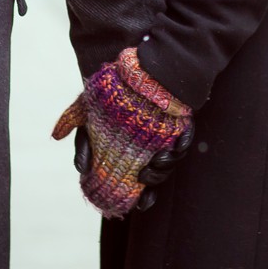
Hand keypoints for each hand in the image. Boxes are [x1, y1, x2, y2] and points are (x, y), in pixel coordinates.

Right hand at [53, 47, 191, 217]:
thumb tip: (81, 170)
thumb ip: (81, 141)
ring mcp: (167, 134)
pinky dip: (180, 146)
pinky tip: (171, 148)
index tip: (140, 204)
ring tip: (154, 163)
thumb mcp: (87, 114)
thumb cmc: (109, 91)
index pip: (141, 183)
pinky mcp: (181, 121)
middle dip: (154, 183)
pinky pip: (186, 139)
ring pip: (172, 160)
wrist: (129, 64)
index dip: (143, 198)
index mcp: (133, 152)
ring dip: (165, 166)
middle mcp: (152, 147)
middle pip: (159, 175)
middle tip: (144, 178)